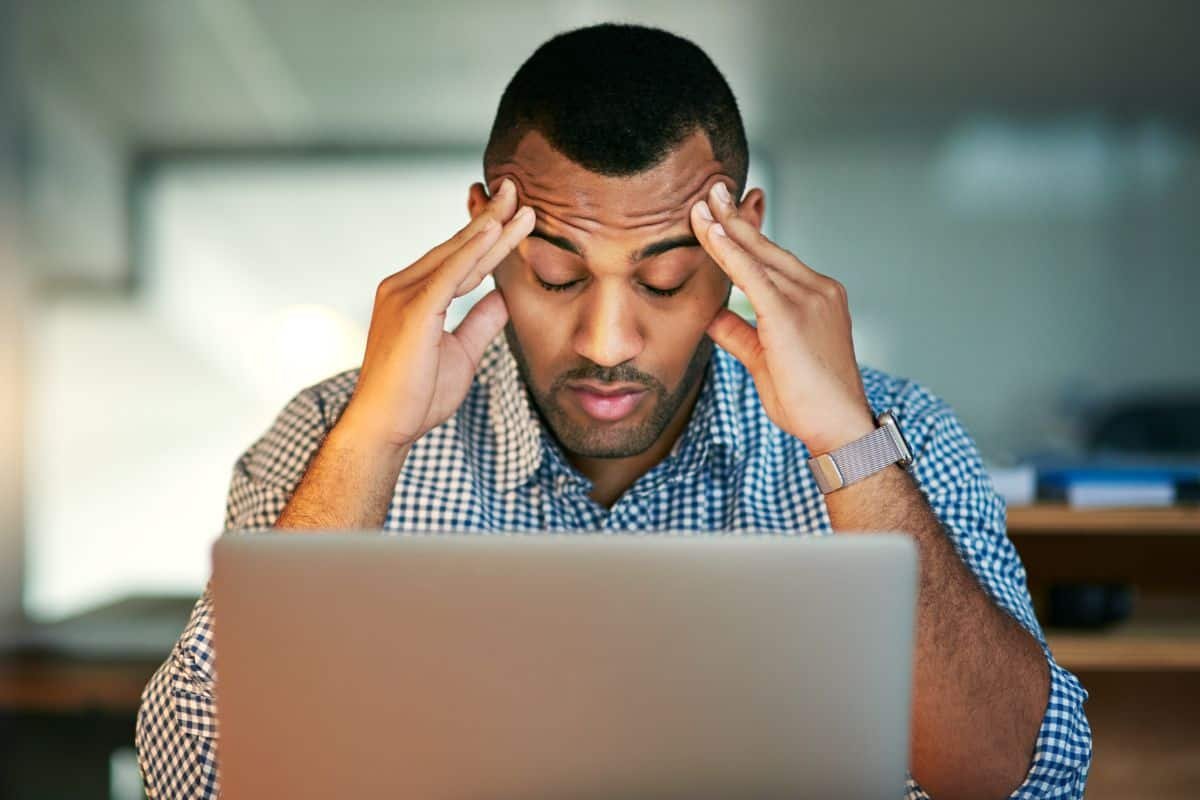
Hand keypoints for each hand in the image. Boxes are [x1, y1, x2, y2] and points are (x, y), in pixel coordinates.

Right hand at [338, 178, 535, 449]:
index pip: (461, 260)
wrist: (385, 426)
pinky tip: (493, 231)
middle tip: (516, 189)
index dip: (489, 237)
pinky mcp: (412, 310)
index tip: (515, 214)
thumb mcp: (462, 353)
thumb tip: (503, 297)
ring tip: (517, 202)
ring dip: (490, 228)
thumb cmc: (417, 396)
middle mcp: (403, 286)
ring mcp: (403, 295)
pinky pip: (448, 274)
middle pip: (458, 247)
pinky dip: (471, 252)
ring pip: (456, 255)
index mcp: (415, 295)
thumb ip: (480, 322)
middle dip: (490, 218)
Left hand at [690, 182, 874, 454]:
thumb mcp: (764, 359)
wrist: (838, 427)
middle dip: (735, 216)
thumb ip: (738, 333)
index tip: (725, 211)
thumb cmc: (808, 401)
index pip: (773, 258)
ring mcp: (808, 299)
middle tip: (711, 189)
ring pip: (758, 255)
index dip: (747, 234)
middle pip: (767, 246)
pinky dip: (730, 252)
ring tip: (703, 201)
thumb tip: (711, 315)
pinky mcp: (790, 315)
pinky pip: (752, 276)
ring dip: (727, 227)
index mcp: (816, 297)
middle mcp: (817, 290)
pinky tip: (711, 232)